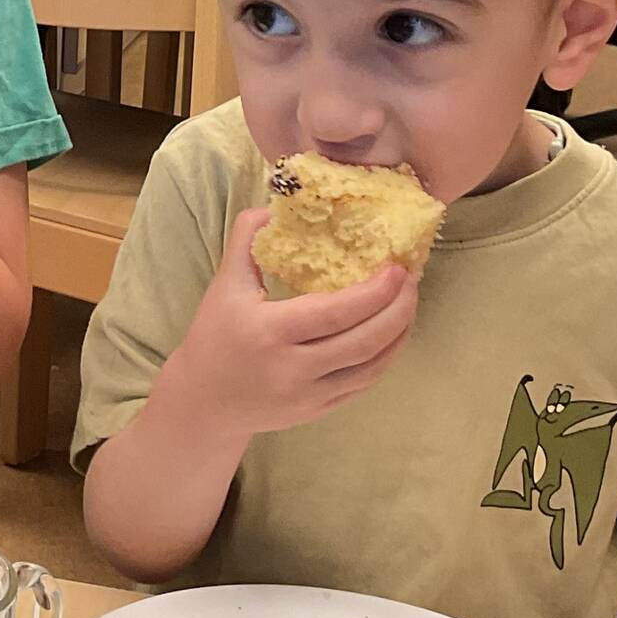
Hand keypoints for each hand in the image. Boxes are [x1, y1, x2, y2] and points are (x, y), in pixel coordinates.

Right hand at [173, 208, 419, 442]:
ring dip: (399, 334)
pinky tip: (392, 334)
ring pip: (371, 368)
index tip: (395, 267)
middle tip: (412, 279)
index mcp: (270, 331)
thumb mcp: (225, 283)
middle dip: (397, 309)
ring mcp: (310, 395)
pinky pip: (363, 384)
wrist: (204, 401)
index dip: (373, 292)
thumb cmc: (214, 335)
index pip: (335, 313)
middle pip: (363, 342)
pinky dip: (385, 357)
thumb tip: (275, 207)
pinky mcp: (320, 410)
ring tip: (409, 302)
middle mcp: (294, 368)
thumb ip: (247, 239)